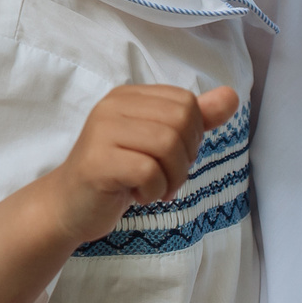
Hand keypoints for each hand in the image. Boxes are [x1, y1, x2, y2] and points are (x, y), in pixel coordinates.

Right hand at [54, 84, 242, 243]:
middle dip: (184, 158)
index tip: (171, 158)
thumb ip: (194, 119)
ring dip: (171, 178)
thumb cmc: (117, 174)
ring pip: (167, 146)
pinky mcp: (98, 162)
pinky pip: (149, 172)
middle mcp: (113, 106)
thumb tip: (231, 96)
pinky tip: (139, 195)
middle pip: (180, 121)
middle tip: (165, 177)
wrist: (70, 206)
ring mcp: (102, 132)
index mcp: (129, 96)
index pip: (186, 102)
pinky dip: (154, 191)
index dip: (191, 136)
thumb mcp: (158, 143)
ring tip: (154, 189)